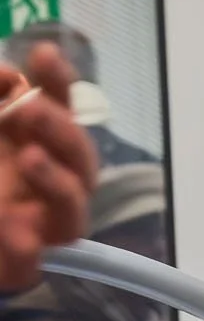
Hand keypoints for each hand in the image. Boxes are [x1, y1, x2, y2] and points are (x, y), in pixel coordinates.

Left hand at [0, 44, 98, 293]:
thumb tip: (8, 76)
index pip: (58, 109)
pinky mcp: (21, 267)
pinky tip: (16, 232)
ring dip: (56, 180)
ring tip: (30, 158)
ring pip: (72, 207)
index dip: (57, 83)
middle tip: (30, 109)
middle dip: (61, 130)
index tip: (44, 54)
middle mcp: (45, 181)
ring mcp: (38, 225)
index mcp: (31, 144)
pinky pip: (31, 260)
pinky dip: (24, 247)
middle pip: (78, 157)